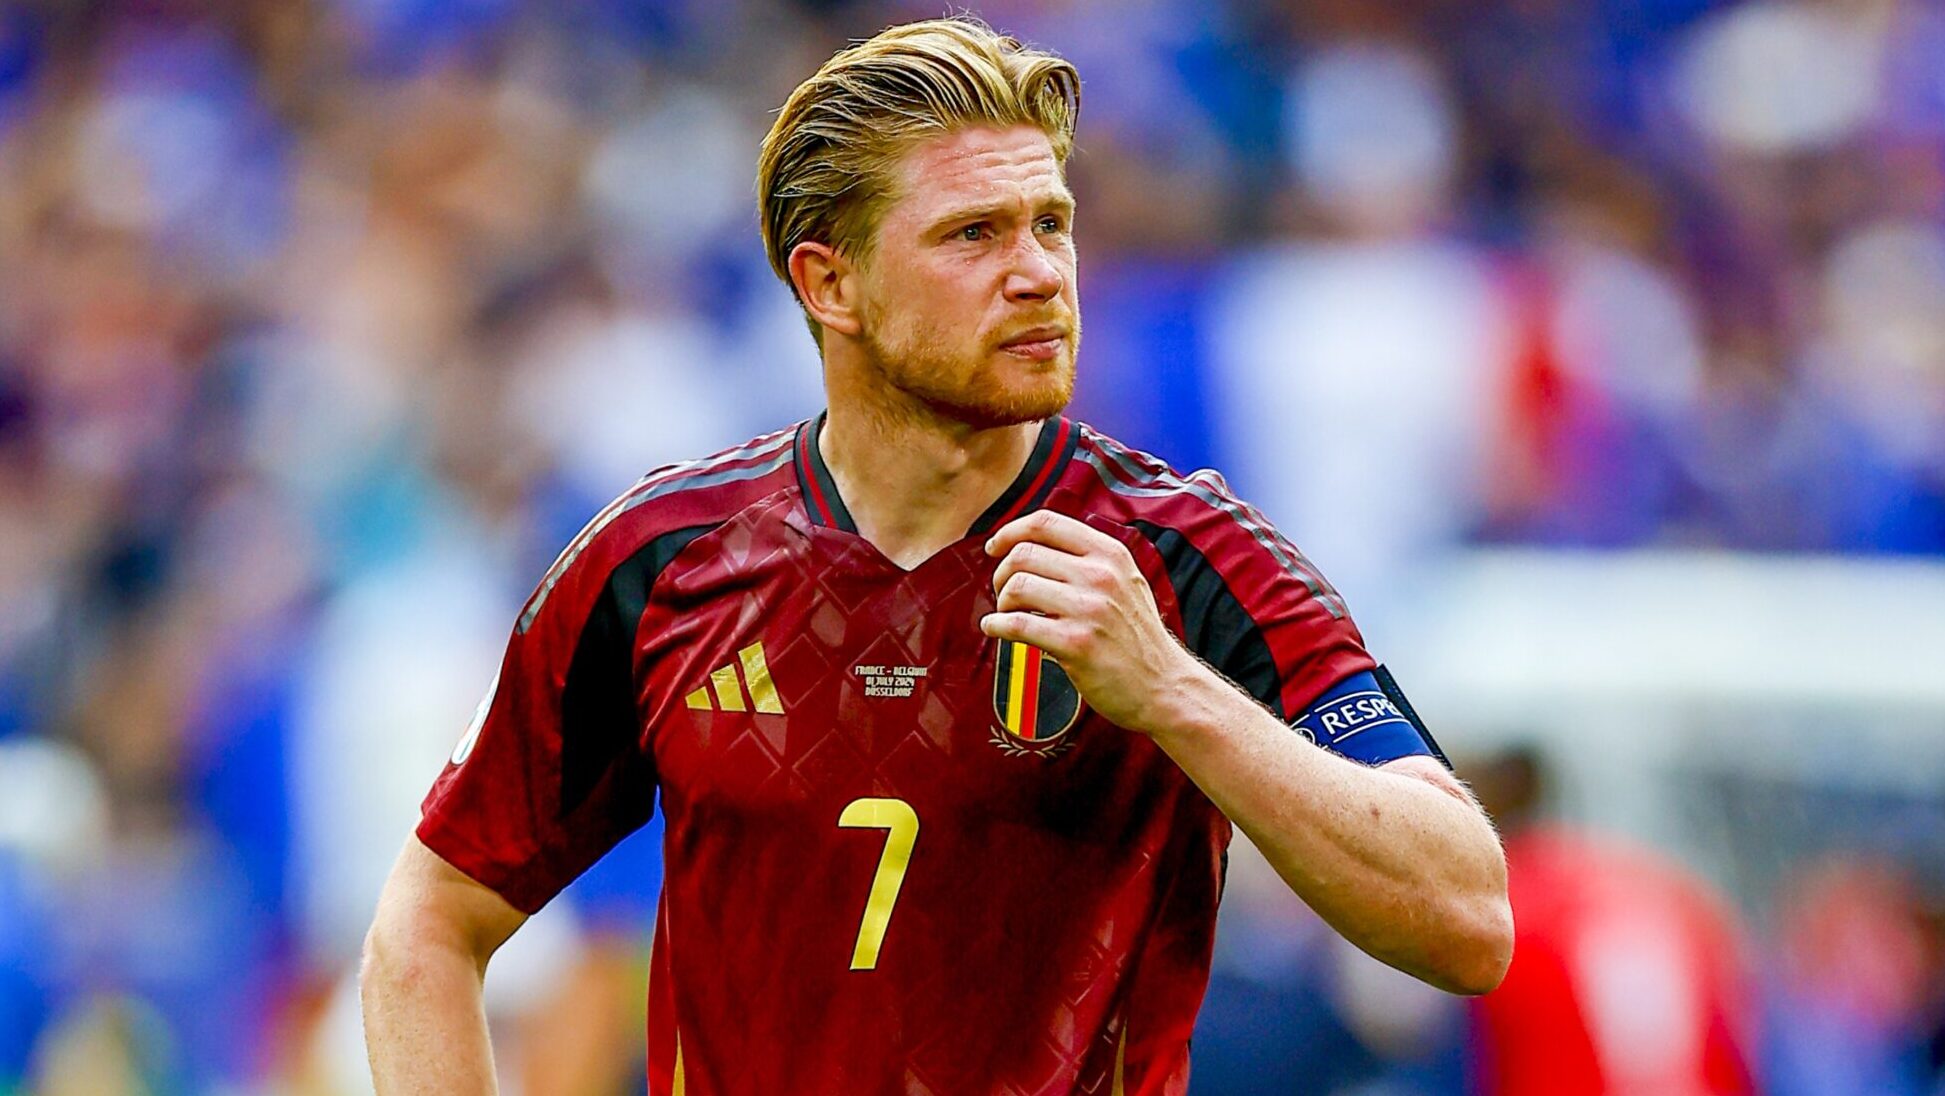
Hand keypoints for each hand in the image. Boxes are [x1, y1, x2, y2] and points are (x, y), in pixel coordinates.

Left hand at [981, 510, 1201, 734]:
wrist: (1165, 685)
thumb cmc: (1138, 638)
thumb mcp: (1125, 581)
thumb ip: (1089, 559)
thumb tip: (1031, 544)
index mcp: (1110, 553)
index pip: (1046, 523)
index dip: (1011, 532)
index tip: (995, 547)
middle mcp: (1100, 575)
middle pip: (1023, 553)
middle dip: (1001, 573)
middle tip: (1003, 592)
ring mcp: (1089, 609)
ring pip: (1016, 586)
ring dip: (1001, 602)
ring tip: (1008, 614)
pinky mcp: (1075, 644)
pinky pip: (1017, 625)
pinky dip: (996, 626)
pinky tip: (997, 630)